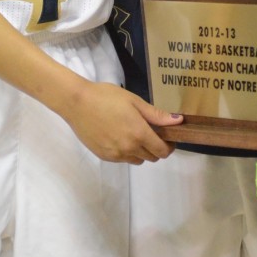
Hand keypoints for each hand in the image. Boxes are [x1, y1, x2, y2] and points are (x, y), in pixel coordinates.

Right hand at [64, 80, 182, 164]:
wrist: (77, 103)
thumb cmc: (106, 96)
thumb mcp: (134, 101)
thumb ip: (156, 115)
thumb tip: (179, 121)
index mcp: (139, 133)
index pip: (162, 151)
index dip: (169, 146)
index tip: (168, 137)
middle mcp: (129, 148)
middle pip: (151, 157)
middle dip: (155, 147)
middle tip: (150, 132)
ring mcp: (116, 154)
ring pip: (137, 160)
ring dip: (141, 151)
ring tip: (132, 133)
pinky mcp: (104, 156)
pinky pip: (123, 159)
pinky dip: (126, 152)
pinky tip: (118, 135)